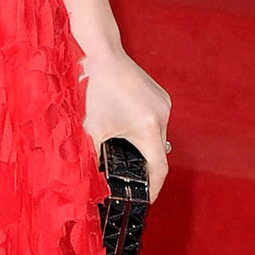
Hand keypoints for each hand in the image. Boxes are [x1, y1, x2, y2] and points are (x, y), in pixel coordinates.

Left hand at [79, 44, 171, 200]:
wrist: (103, 55)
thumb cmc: (95, 90)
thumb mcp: (92, 127)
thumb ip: (93, 154)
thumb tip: (90, 177)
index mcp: (148, 128)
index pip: (159, 169)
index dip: (153, 188)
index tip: (146, 199)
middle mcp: (162, 117)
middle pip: (159, 153)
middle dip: (146, 167)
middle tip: (132, 179)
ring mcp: (164, 105)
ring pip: (158, 136)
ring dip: (145, 146)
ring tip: (127, 152)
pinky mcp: (161, 96)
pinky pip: (157, 121)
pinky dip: (145, 130)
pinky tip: (128, 128)